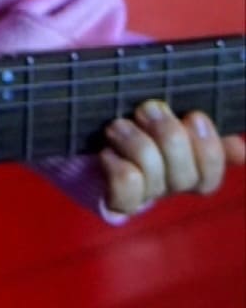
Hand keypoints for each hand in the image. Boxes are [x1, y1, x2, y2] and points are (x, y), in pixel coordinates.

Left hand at [101, 99, 245, 214]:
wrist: (79, 117)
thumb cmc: (125, 107)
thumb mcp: (163, 107)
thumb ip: (198, 125)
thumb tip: (239, 149)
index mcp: (184, 164)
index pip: (210, 176)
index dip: (209, 151)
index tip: (195, 116)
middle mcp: (166, 185)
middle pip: (184, 175)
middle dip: (167, 134)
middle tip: (147, 108)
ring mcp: (141, 196)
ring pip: (152, 176)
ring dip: (134, 141)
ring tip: (118, 125)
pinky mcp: (113, 201)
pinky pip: (126, 189)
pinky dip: (116, 164)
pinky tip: (107, 151)